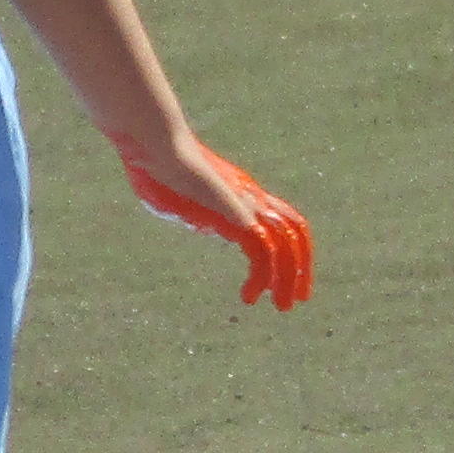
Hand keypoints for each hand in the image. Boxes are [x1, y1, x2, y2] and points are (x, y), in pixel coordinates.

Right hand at [117, 132, 312, 309]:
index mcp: (242, 193)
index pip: (282, 219)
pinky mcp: (236, 213)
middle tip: (296, 298)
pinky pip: (262, 250)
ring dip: (288, 278)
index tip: (282, 276)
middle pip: (294, 231)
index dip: (289, 249)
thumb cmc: (155, 168)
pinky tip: (249, 296)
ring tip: (281, 305)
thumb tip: (204, 226)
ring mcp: (246, 204)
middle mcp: (251, 197)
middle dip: (300, 268)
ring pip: (286, 244)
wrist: (153, 147)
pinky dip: (262, 277)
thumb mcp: (181, 200)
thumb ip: (197, 213)